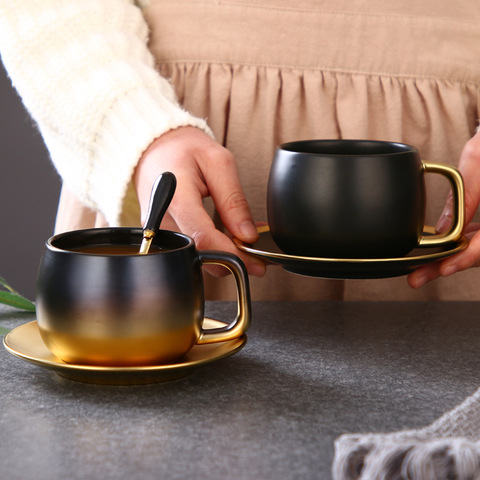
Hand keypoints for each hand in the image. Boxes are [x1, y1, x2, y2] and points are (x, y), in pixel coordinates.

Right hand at [133, 126, 265, 276]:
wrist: (156, 147)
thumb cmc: (184, 149)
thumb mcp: (219, 163)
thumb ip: (233, 200)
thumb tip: (248, 235)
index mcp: (176, 197)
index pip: (204, 238)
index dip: (233, 254)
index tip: (256, 260)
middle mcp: (161, 219)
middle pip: (200, 254)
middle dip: (232, 259)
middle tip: (256, 255)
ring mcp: (158, 230)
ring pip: (196, 257)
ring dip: (223, 255)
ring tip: (244, 243)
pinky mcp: (161, 236)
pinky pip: (190, 249)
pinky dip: (212, 248)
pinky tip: (228, 239)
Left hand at [408, 130, 479, 287]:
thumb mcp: (479, 155)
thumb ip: (466, 191)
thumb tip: (444, 227)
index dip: (467, 257)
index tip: (446, 267)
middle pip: (479, 252)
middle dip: (448, 266)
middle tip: (417, 278)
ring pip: (475, 249)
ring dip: (448, 260)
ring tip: (419, 272)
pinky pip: (474, 238)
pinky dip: (454, 247)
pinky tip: (432, 254)